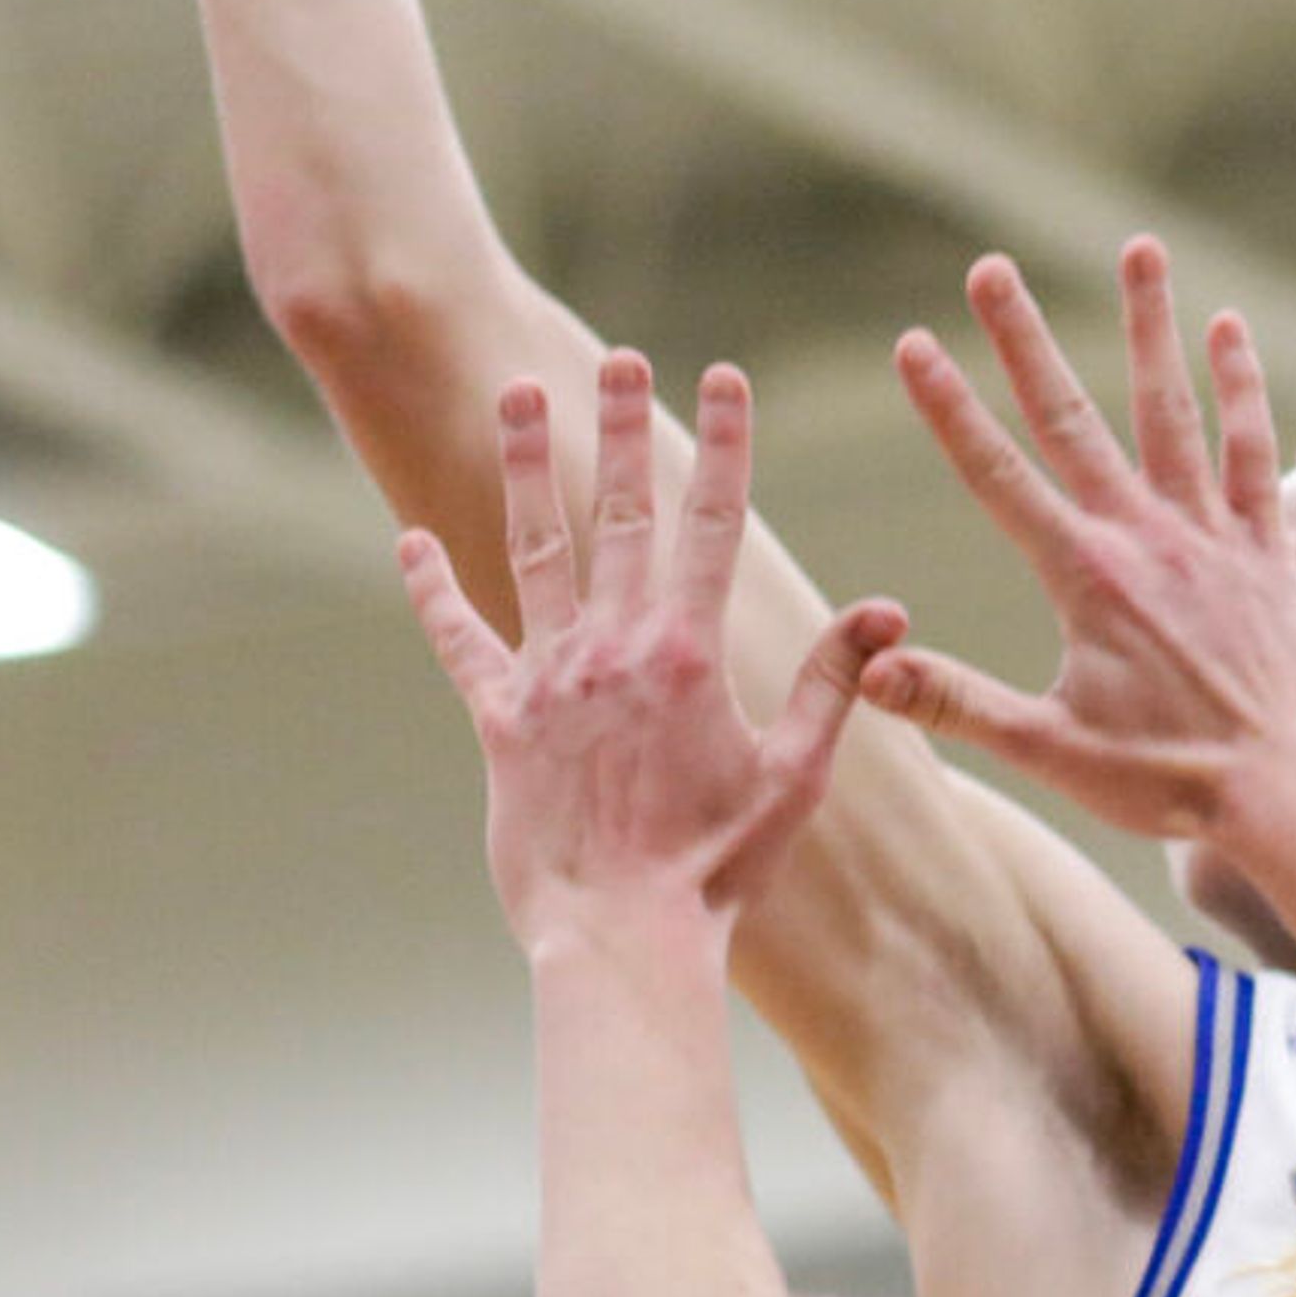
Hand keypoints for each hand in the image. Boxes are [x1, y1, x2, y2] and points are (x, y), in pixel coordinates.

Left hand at [402, 354, 904, 940]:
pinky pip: (460, 642)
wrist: (622, 936)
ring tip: (516, 394)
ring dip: (525, 467)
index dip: (725, 446)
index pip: (714, 524)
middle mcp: (614, 647)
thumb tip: (887, 609)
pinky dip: (433, 592)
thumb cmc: (717, 868)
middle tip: (620, 360)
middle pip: (619, 513)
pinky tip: (408, 541)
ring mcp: (549, 679)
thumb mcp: (795, 776)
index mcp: (690, 653)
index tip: (726, 378)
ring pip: (533, 549)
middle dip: (622, 429)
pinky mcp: (499, 722)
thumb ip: (834, 684)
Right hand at [865, 240, 1295, 842]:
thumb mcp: (1051, 749)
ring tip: (1139, 249)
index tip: (913, 344)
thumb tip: (868, 670)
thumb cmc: (1172, 780)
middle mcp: (1146, 537)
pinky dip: (1241, 388)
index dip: (949, 408)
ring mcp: (1212, 534)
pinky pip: (1252, 450)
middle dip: (1025, 340)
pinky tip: (1228, 330)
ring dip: (1150, 327)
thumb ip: (957, 702)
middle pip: (1072, 418)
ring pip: (1171, 408)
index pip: (998, 475)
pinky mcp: (1266, 547)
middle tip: (990, 267)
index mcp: (1085, 577)